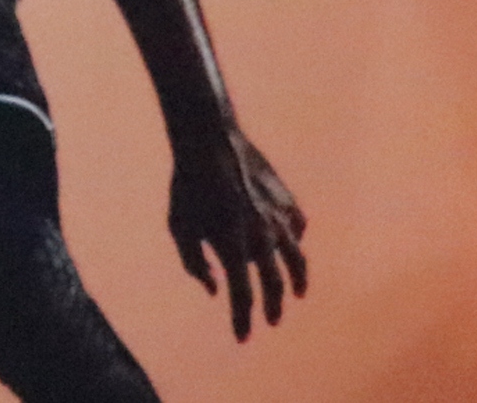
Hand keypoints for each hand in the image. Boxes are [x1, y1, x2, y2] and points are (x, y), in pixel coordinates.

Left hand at [168, 122, 308, 339]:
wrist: (209, 138)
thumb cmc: (187, 184)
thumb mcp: (178, 226)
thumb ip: (195, 263)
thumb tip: (216, 289)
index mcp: (232, 246)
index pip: (241, 296)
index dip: (242, 321)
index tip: (242, 338)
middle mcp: (261, 237)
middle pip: (273, 284)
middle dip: (272, 308)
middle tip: (271, 321)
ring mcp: (278, 218)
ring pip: (297, 260)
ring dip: (297, 281)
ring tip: (297, 294)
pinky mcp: (287, 201)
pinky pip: (298, 227)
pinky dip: (295, 241)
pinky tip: (291, 245)